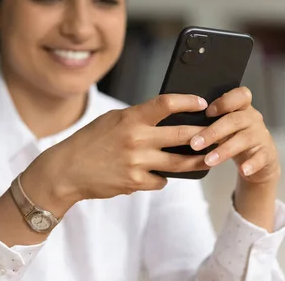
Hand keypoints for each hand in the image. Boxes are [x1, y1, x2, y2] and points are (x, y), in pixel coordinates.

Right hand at [26, 94, 210, 212]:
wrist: (67, 170)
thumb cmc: (90, 141)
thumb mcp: (112, 120)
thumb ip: (138, 117)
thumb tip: (166, 116)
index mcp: (131, 118)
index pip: (167, 104)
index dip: (189, 102)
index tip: (202, 103)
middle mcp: (137, 139)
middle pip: (183, 136)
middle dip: (205, 135)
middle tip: (218, 134)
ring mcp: (137, 163)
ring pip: (180, 163)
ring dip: (196, 161)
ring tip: (206, 158)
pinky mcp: (135, 183)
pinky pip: (161, 180)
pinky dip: (163, 177)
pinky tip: (160, 173)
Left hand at [189, 87, 279, 184]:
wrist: (259, 160)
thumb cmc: (234, 137)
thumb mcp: (224, 126)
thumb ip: (210, 121)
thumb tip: (181, 125)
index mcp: (241, 107)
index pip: (239, 95)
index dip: (224, 102)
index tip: (206, 112)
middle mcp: (252, 118)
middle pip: (234, 120)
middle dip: (212, 132)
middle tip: (195, 143)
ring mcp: (261, 135)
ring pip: (243, 139)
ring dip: (224, 150)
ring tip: (209, 160)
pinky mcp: (267, 153)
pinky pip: (260, 157)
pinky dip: (252, 164)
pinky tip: (243, 170)